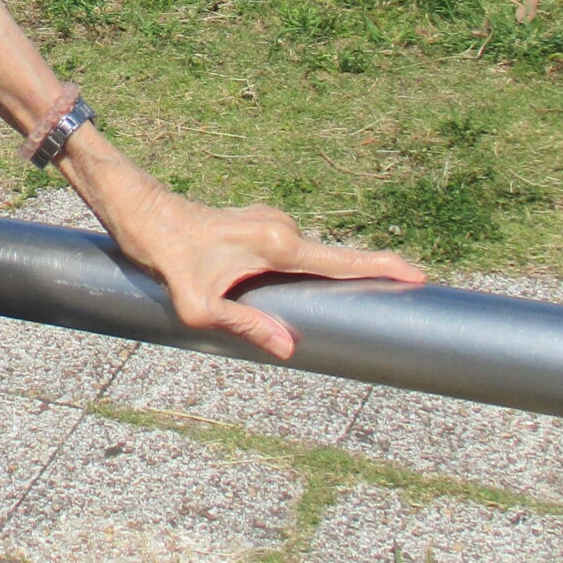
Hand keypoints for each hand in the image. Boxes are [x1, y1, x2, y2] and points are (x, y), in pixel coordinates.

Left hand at [76, 159, 423, 360]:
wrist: (144, 214)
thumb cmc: (167, 258)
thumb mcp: (199, 304)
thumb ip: (245, 326)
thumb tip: (289, 348)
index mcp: (277, 244)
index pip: (341, 260)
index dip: (382, 267)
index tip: (418, 274)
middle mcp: (282, 227)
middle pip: (334, 260)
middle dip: (366, 277)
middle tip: (402, 295)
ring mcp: (273, 223)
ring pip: (313, 258)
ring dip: (332, 277)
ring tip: (360, 300)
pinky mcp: (262, 225)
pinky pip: (297, 253)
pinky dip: (311, 270)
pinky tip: (313, 290)